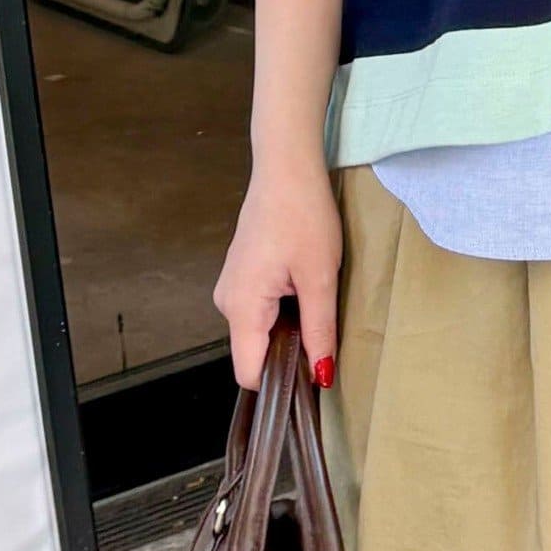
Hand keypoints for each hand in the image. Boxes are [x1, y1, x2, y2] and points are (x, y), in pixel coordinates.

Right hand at [213, 159, 340, 390]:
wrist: (286, 167)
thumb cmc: (303, 216)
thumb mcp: (320, 277)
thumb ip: (319, 330)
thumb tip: (321, 376)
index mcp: (241, 307)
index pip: (248, 373)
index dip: (280, 383)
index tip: (312, 377)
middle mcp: (227, 301)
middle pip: (254, 352)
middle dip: (288, 353)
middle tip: (323, 330)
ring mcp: (231, 286)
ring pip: (258, 330)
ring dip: (287, 328)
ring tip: (315, 299)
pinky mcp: (241, 274)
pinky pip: (258, 309)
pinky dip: (281, 309)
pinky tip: (303, 285)